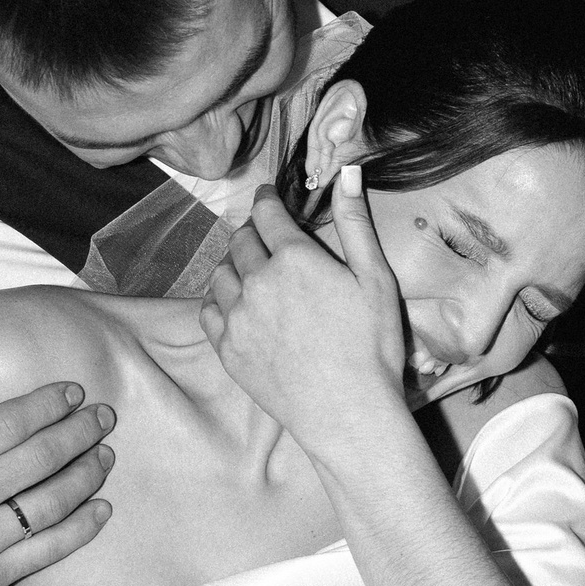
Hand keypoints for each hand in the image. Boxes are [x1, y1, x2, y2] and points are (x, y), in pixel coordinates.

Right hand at [0, 345, 115, 585]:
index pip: (7, 424)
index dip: (47, 404)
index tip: (73, 391)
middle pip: (39, 458)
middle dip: (79, 432)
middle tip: (105, 415)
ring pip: (52, 503)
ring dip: (86, 476)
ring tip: (106, 456)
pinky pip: (47, 552)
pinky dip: (80, 530)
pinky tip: (101, 510)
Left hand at [201, 172, 408, 463]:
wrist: (348, 413)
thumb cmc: (372, 346)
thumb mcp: (376, 279)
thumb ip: (356, 224)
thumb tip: (347, 172)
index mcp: (295, 258)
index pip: (266, 213)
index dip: (267, 201)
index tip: (268, 199)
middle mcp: (257, 281)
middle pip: (241, 241)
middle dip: (253, 233)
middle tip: (266, 238)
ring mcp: (237, 316)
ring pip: (221, 273)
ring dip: (234, 265)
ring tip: (252, 272)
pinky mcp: (227, 348)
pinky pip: (209, 310)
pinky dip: (220, 299)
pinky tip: (238, 305)